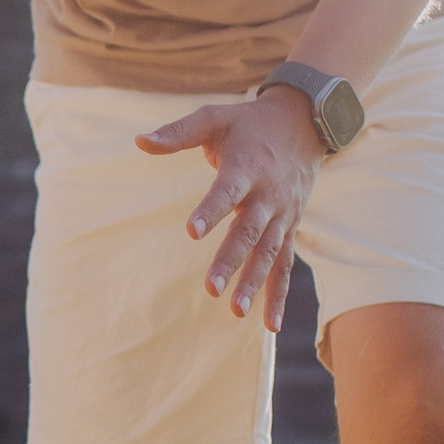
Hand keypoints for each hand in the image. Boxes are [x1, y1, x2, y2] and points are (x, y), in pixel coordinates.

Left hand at [137, 88, 320, 331]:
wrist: (305, 124)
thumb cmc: (249, 124)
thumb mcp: (214, 118)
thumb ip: (178, 133)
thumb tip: (139, 142)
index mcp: (247, 167)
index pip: (227, 191)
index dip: (211, 210)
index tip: (191, 231)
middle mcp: (268, 195)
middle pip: (248, 232)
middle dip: (230, 260)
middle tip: (210, 288)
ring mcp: (282, 215)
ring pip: (268, 254)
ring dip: (254, 283)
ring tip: (236, 311)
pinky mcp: (290, 228)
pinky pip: (285, 265)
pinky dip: (279, 295)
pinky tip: (270, 325)